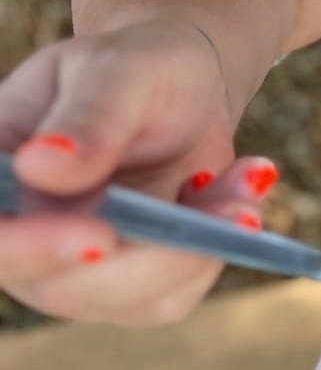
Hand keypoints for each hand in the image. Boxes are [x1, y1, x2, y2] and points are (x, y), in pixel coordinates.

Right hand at [0, 20, 280, 325]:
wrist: (181, 89)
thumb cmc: (137, 69)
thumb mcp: (118, 71)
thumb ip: (87, 118)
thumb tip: (39, 166)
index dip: (27, 247)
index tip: (100, 235)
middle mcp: (22, 234)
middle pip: (58, 285)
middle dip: (145, 261)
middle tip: (223, 218)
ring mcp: (72, 271)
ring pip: (130, 299)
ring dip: (199, 246)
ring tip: (248, 176)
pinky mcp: (132, 288)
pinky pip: (176, 293)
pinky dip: (219, 245)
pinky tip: (239, 188)